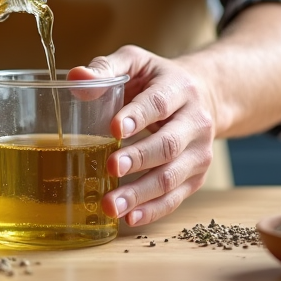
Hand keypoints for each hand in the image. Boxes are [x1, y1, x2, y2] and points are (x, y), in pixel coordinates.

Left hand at [69, 46, 216, 225]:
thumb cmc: (157, 80)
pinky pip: (175, 197)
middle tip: (111, 167)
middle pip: (168, 144)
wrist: (205, 96)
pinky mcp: (196, 176)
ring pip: (172, 176)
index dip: (138, 116)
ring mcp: (199, 152)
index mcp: (179, 88)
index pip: (159, 103)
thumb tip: (76, 77)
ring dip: (141, 193)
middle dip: (139, 158)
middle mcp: (196, 121)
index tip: (114, 128)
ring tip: (111, 204)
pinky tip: (130, 217)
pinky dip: (153, 210)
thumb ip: (106, 67)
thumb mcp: (136, 63)